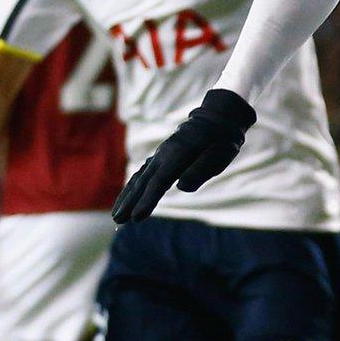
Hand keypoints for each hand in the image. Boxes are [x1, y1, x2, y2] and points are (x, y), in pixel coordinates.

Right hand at [110, 89, 255, 223]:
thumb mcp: (220, 154)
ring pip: (140, 178)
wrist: (217, 119)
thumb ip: (201, 170)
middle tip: (118, 220)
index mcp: (179, 153)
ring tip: (117, 216)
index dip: (147, 200)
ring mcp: (161, 155)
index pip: (159, 181)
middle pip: (144, 181)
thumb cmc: (222, 140)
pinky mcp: (161, 158)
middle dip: (130, 202)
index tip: (137, 217)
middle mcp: (164, 154)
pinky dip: (132, 187)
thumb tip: (181, 186)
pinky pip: (143, 174)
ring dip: (127, 197)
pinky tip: (126, 199)